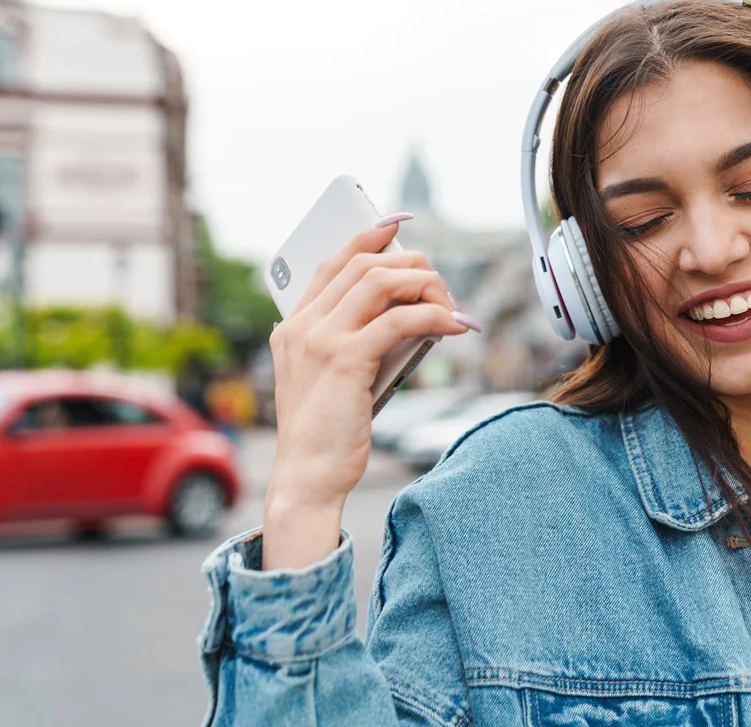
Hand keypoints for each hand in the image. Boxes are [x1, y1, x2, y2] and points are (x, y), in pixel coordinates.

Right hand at [261, 215, 481, 569]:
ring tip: (451, 306)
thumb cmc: (328, 432)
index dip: (367, 238)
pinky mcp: (345, 360)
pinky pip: (399, 320)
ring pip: (381, 282)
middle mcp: (302, 325)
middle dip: (411, 265)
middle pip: (364, 265)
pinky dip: (434, 316)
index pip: (332, 263)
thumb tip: (413, 315)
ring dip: (425, 286)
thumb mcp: (338, 378)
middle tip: (442, 287)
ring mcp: (319, 340)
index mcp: (293, 325)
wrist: (308, 476)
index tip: (398, 225)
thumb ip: (358, 342)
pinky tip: (456, 325)